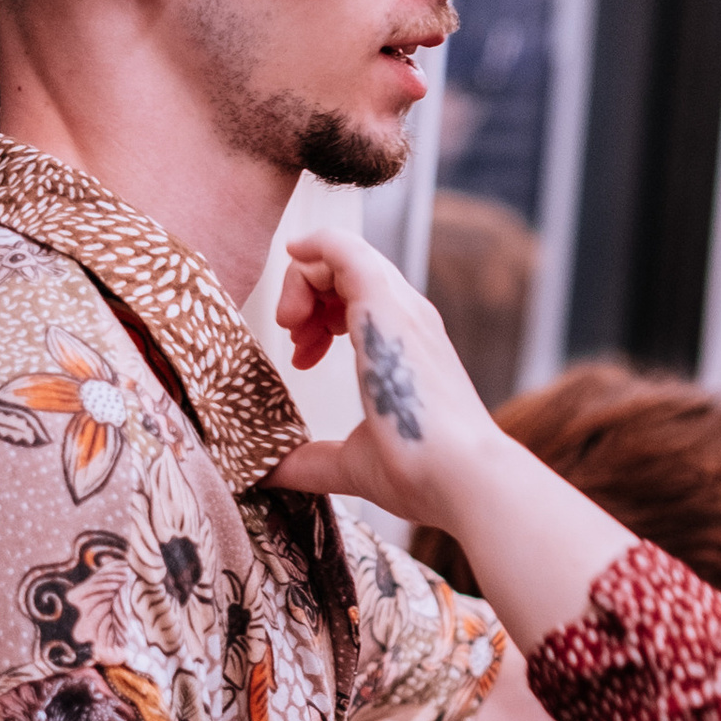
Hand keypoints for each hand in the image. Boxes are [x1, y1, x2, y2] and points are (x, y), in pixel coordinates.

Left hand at [269, 224, 500, 527]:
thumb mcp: (348, 463)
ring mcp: (399, 307)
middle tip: (293, 340)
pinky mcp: (383, 303)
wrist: (456, 475)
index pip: (360, 297)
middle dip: (306, 297)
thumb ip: (307, 461)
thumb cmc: (418, 472)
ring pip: (341, 256)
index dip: (319, 316)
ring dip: (302, 281)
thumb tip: (264, 474)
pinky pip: (342, 247)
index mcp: (406, 344)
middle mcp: (407, 317)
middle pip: (349, 271)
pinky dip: (312, 245)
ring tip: (291, 325)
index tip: (302, 358)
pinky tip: (292, 255)